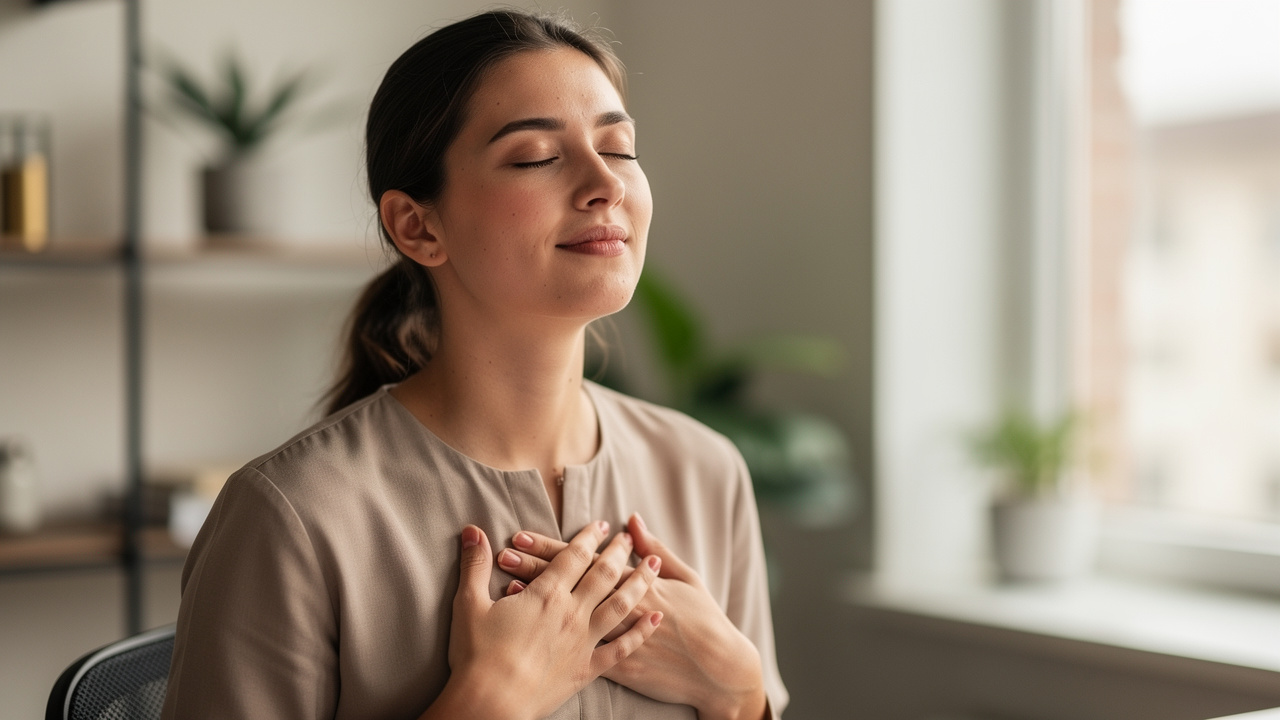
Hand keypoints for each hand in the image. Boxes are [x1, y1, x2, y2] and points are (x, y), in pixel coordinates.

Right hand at [426, 521, 662, 719]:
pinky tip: (656, 618)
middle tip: (629, 539)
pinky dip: (642, 631)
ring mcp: (584, 641)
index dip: (589, 537)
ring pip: (621, 604)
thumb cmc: (476, 656)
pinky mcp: (587, 669)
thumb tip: (471, 529)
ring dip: (639, 582)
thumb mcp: (469, 604)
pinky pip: (622, 647)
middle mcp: (572, 613)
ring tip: (654, 565)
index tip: (602, 525)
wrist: (490, 704)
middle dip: (619, 552)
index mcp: (546, 594)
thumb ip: (474, 564)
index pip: (574, 555)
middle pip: (603, 574)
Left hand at [498, 514, 767, 719]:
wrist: (718, 669)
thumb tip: (632, 520)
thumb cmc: (704, 619)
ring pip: (568, 613)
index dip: (550, 546)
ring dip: (537, 598)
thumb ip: (655, 548)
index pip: (584, 559)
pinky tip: (529, 629)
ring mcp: (618, 638)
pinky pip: (578, 648)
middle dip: (535, 566)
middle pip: (570, 582)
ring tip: (506, 585)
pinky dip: (552, 637)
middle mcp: (621, 607)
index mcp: (636, 582)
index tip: (522, 534)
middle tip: (503, 552)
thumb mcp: (686, 577)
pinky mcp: (618, 666)